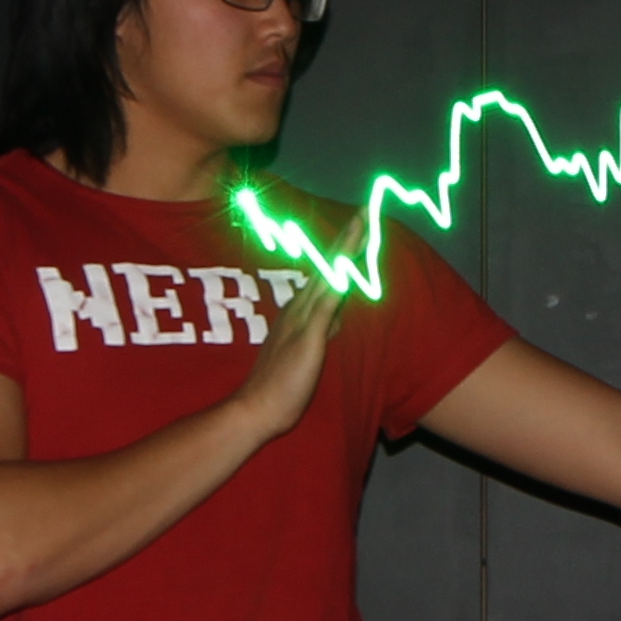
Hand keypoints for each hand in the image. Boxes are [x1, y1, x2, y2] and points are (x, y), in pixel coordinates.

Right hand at [227, 214, 359, 445]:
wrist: (256, 407)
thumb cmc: (280, 387)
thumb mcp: (306, 353)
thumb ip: (319, 332)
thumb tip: (335, 318)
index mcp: (299, 312)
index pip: (324, 276)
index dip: (340, 253)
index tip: (356, 231)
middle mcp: (299, 308)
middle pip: (327, 267)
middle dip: (347, 239)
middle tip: (363, 213)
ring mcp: (302, 319)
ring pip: (327, 277)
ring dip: (345, 251)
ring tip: (361, 226)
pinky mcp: (307, 336)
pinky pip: (326, 305)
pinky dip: (337, 284)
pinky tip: (349, 267)